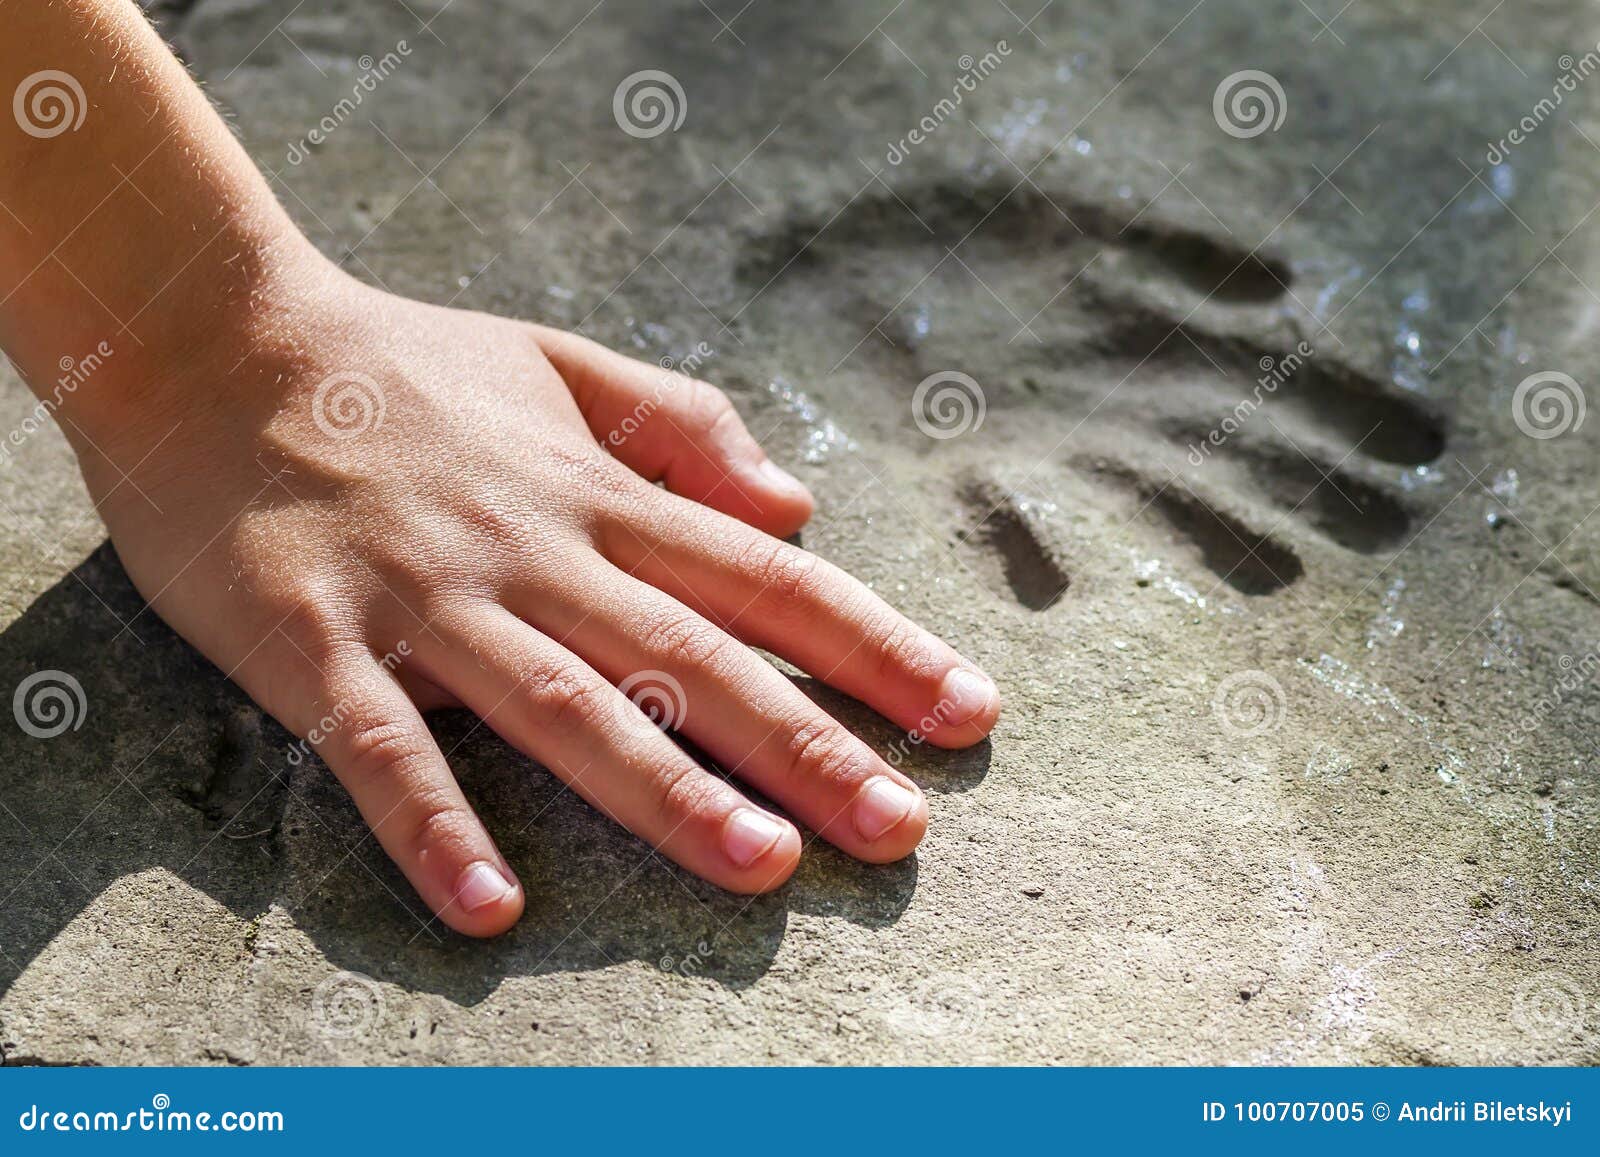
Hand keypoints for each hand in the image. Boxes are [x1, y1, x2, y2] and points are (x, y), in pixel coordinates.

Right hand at [79, 263, 1000, 935]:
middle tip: (903, 828)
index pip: (768, 579)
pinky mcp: (315, 642)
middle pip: (696, 657)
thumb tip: (797, 509)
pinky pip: (382, 746)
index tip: (971, 711)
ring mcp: (430, 597)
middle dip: (810, 742)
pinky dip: (436, 824)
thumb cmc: (402, 365)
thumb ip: (685, 428)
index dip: (877, 646)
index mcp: (601, 493)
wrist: (208, 335)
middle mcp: (538, 549)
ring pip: (570, 704)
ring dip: (669, 790)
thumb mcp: (561, 363)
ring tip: (765, 867)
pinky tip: (491, 907)